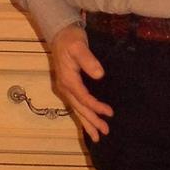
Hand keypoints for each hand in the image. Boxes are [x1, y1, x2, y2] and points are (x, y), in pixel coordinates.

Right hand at [49, 23, 113, 141]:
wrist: (60, 33)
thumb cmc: (71, 39)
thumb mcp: (79, 46)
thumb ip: (88, 60)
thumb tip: (100, 75)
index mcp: (68, 80)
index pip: (84, 98)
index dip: (96, 107)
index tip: (109, 113)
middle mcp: (65, 87)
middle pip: (80, 108)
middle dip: (91, 121)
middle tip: (105, 132)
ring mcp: (65, 88)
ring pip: (77, 109)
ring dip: (87, 122)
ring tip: (97, 136)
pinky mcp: (68, 86)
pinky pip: (76, 104)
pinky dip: (82, 115)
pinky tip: (88, 122)